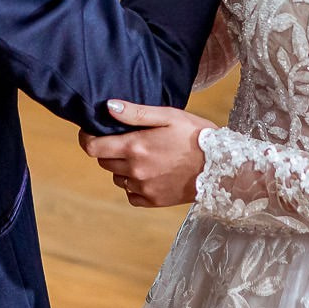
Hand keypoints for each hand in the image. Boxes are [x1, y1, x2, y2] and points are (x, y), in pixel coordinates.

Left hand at [79, 101, 214, 206]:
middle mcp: (134, 170)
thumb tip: (108, 106)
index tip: (91, 133)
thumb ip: (136, 113)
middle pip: (104, 162)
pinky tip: (150, 174)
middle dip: (109, 150)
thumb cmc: (196, 135)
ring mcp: (143, 188)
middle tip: (128, 141)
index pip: (93, 148)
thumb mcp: (168, 116)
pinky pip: (131, 194)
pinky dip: (134, 185)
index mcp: (134, 147)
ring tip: (144, 157)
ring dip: (122, 168)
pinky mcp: (153, 201)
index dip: (87, 139)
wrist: (221, 167)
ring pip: (117, 178)